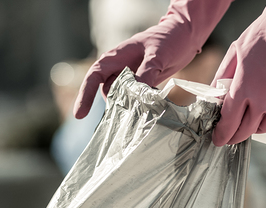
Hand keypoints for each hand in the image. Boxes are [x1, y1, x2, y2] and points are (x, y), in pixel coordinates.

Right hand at [73, 0, 231, 118]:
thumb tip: (135, 94)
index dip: (86, 95)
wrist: (185, 35)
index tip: (79, 115)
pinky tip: (150, 109)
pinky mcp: (143, 82)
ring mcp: (131, 75)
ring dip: (129, 106)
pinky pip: (134, 97)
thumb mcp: (158, 55)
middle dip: (115, 104)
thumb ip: (146, 73)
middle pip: (107, 91)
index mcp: (117, 56)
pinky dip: (139, 104)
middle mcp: (120, 67)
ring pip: (121, 96)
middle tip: (131, 114)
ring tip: (144, 110)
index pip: (94, 76)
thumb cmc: (169, 39)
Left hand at [212, 0, 265, 145]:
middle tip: (231, 137)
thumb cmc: (262, 36)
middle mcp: (263, 101)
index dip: (222, 134)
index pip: (228, 122)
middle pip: (245, 131)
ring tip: (254, 113)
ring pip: (265, 128)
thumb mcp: (234, 53)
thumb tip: (213, 98)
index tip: (218, 139)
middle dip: (235, 136)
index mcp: (243, 89)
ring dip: (257, 124)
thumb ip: (221, 78)